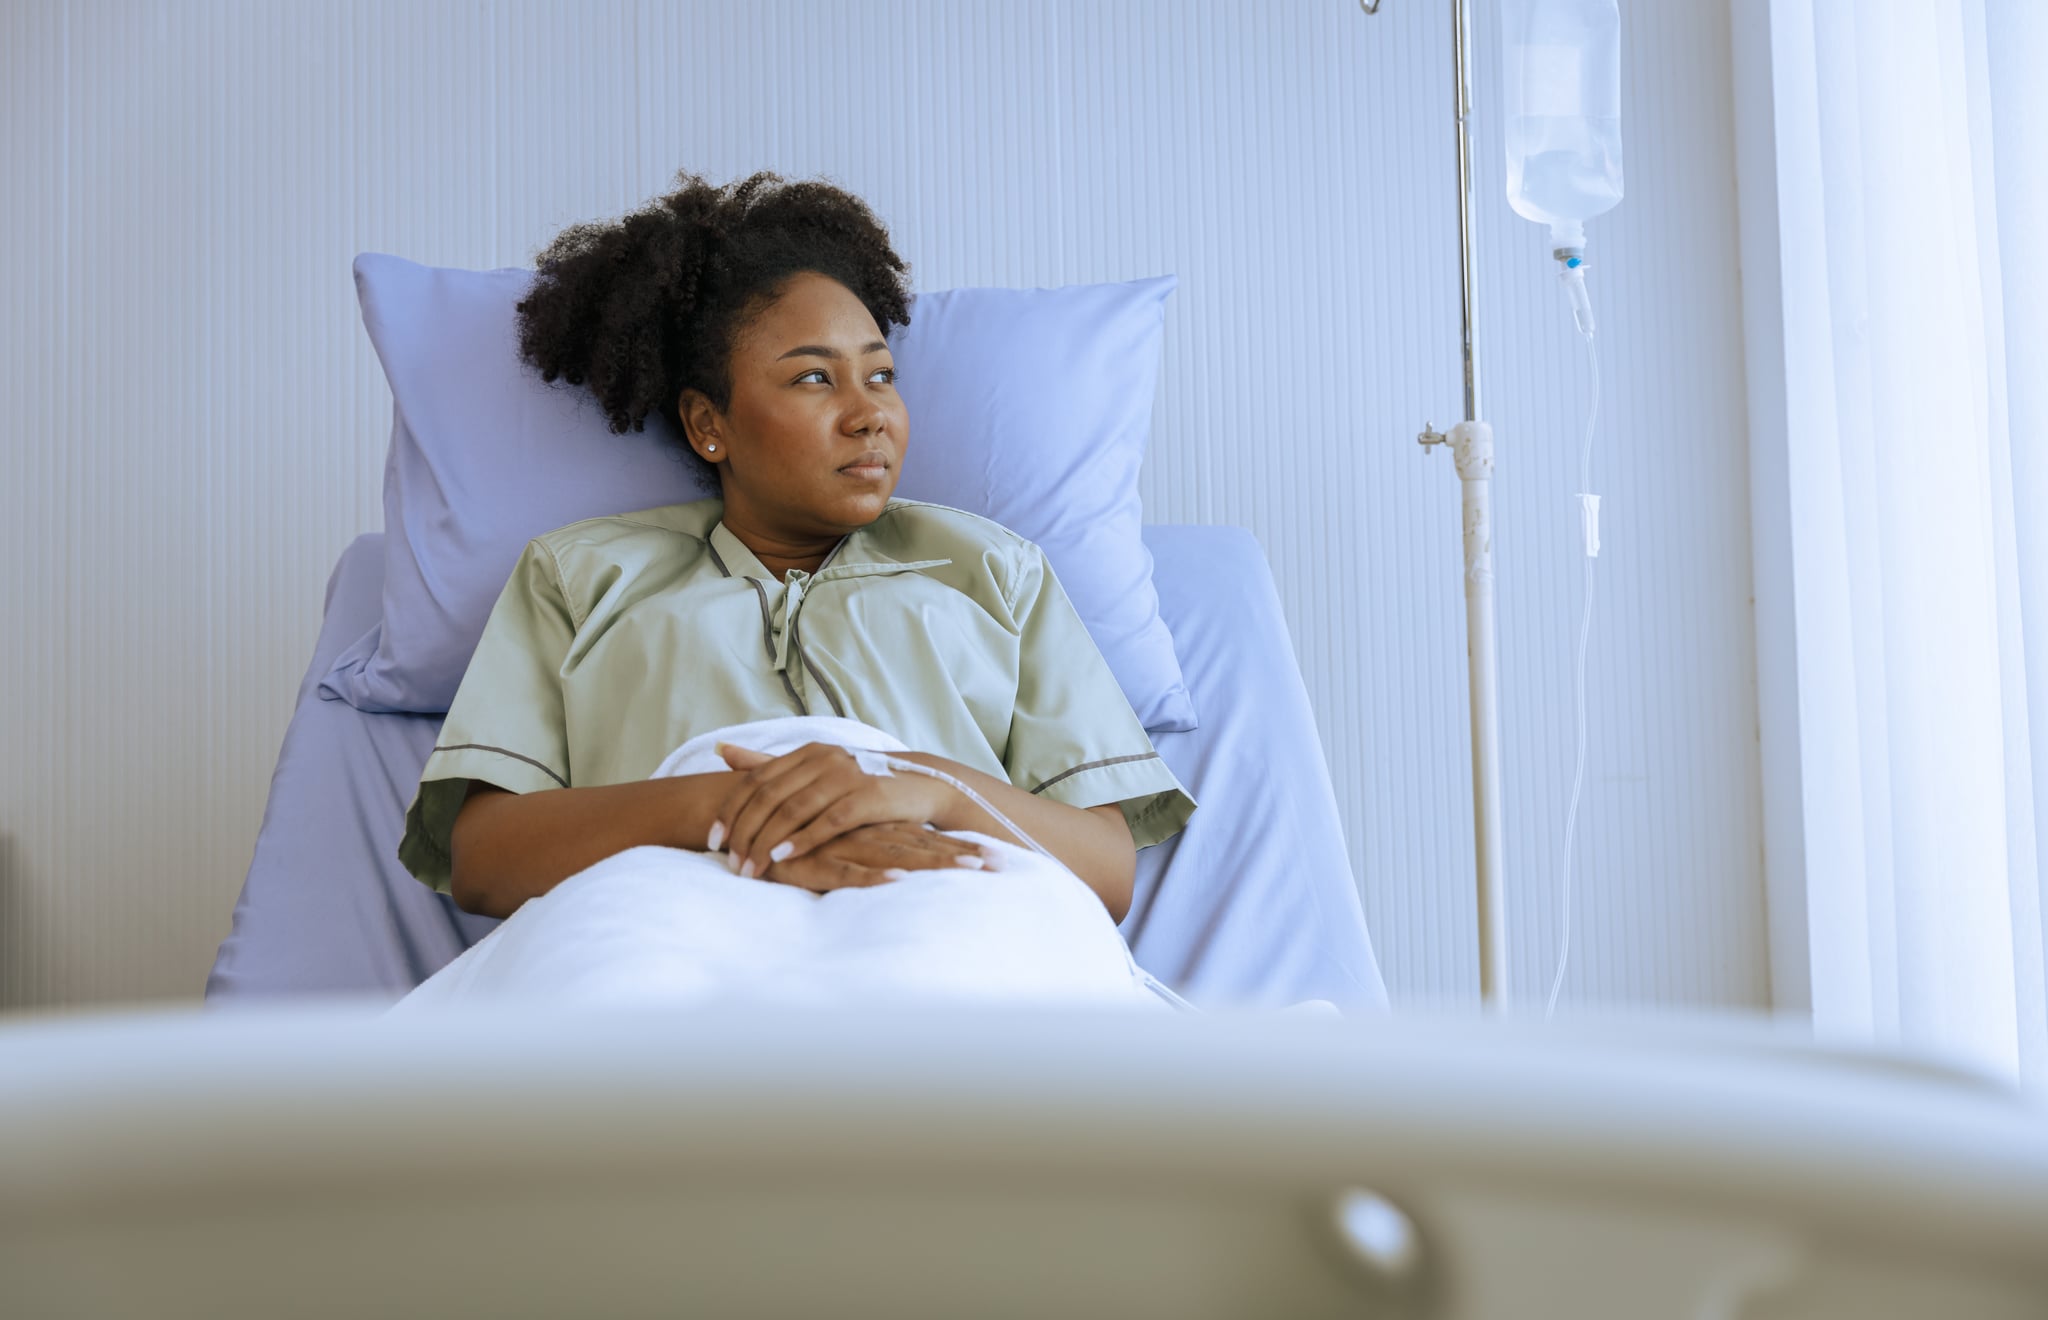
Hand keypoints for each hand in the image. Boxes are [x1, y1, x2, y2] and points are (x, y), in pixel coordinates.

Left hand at [712, 742, 955, 877]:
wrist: (919, 787)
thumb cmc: (860, 785)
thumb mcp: (814, 771)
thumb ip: (768, 764)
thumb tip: (722, 750)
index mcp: (806, 751)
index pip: (755, 780)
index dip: (731, 811)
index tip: (713, 840)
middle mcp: (823, 757)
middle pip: (769, 796)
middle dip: (745, 833)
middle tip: (732, 863)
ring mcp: (846, 774)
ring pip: (793, 810)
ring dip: (767, 842)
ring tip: (751, 868)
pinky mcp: (868, 796)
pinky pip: (827, 820)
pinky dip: (802, 840)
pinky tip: (783, 857)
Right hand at [758, 821, 991, 893]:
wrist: (745, 828)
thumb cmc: (797, 843)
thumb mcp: (839, 847)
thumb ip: (870, 850)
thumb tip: (904, 866)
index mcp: (875, 832)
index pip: (927, 839)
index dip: (961, 848)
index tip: (1001, 858)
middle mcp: (866, 836)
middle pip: (922, 847)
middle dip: (962, 856)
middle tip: (1001, 865)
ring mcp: (843, 847)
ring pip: (895, 856)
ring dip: (933, 864)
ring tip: (970, 869)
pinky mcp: (816, 862)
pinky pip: (848, 871)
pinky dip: (873, 878)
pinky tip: (899, 881)